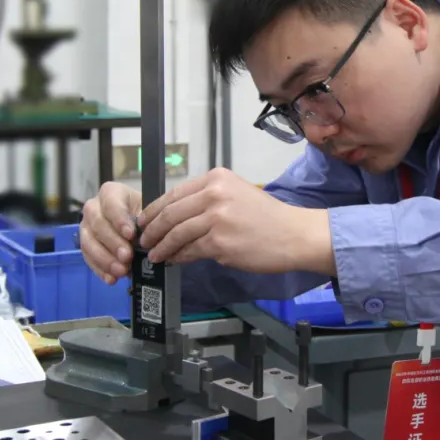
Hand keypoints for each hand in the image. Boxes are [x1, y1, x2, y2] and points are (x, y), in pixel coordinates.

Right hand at [80, 182, 141, 284]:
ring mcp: (87, 226)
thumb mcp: (149, 212)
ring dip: (105, 259)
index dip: (119, 219)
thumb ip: (146, 222)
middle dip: (113, 242)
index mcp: (111, 193)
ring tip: (121, 271)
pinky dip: (100, 269)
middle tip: (127, 257)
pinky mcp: (85, 244)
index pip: (111, 203)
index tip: (131, 234)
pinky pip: (88, 258)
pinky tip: (111, 279)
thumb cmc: (143, 215)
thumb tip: (146, 238)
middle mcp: (94, 207)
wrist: (138, 225)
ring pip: (88, 242)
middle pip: (97, 224)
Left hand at [138, 167, 335, 274]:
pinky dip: (178, 257)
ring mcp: (216, 219)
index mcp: (217, 179)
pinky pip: (190, 251)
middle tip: (144, 240)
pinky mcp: (220, 242)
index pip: (175, 193)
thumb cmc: (269, 218)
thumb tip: (178, 215)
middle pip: (171, 213)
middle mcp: (214, 194)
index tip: (145, 221)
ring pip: (177, 233)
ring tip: (155, 255)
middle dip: (152, 230)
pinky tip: (173, 260)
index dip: (155, 210)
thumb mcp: (238, 194)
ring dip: (162, 246)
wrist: (294, 235)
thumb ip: (209, 199)